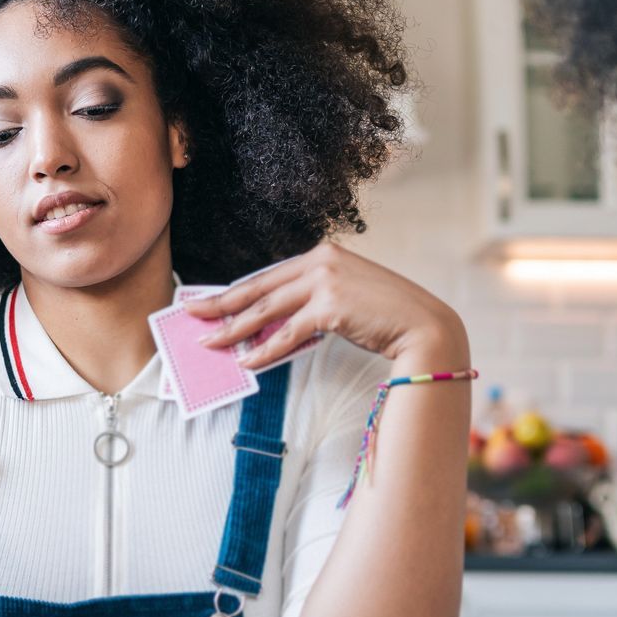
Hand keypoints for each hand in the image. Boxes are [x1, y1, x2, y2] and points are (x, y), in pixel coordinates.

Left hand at [187, 242, 468, 368]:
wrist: (423, 325)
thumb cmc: (386, 316)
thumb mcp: (346, 298)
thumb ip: (313, 302)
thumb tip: (274, 325)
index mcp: (322, 254)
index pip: (269, 275)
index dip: (238, 290)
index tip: (212, 300)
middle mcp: (321, 260)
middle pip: (259, 286)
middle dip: (222, 303)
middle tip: (192, 316)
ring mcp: (326, 281)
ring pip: (267, 309)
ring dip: (235, 329)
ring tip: (211, 343)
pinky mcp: (331, 306)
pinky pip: (286, 333)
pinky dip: (263, 350)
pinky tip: (246, 362)